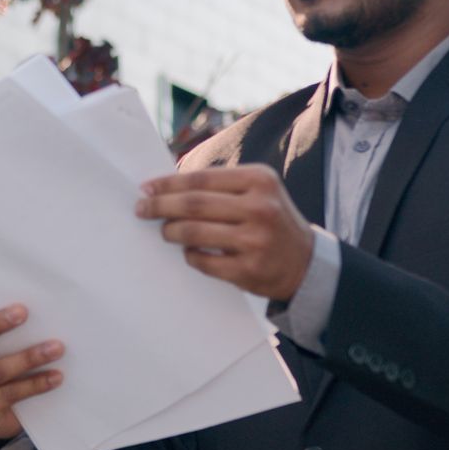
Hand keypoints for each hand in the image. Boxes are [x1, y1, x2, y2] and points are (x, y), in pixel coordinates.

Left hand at [137, 165, 313, 300]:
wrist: (307, 262)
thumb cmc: (271, 220)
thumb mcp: (257, 190)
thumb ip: (220, 185)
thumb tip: (168, 185)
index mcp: (260, 180)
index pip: (201, 179)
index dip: (168, 184)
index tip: (146, 188)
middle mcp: (260, 208)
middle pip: (194, 204)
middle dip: (161, 206)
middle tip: (141, 209)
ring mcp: (255, 241)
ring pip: (194, 233)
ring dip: (170, 232)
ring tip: (164, 231)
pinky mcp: (249, 270)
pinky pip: (203, 261)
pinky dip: (189, 255)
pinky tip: (187, 251)